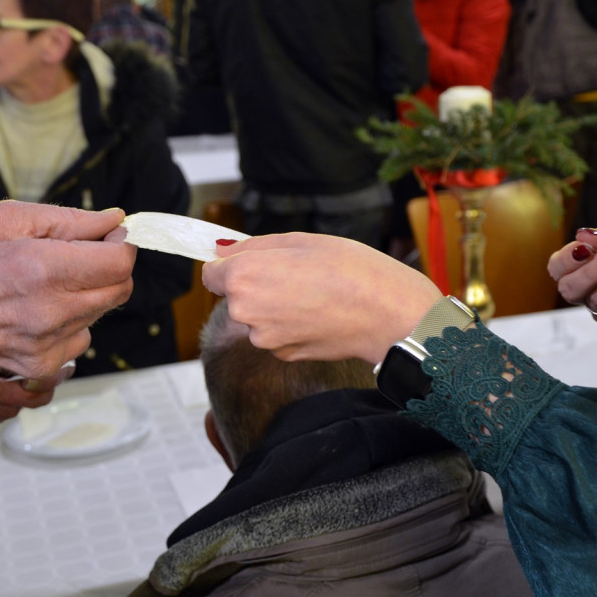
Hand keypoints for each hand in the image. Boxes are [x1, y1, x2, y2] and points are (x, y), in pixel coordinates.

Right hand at [0, 202, 135, 378]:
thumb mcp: (10, 218)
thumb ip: (72, 220)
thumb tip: (116, 220)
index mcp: (45, 269)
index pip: (120, 263)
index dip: (120, 246)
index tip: (107, 238)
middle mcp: (52, 312)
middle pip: (118, 291)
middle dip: (107, 270)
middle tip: (77, 257)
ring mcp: (47, 345)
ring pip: (98, 317)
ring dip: (86, 299)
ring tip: (44, 286)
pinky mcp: (39, 367)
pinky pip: (77, 343)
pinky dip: (67, 326)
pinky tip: (36, 313)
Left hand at [202, 233, 441, 363]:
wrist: (385, 313)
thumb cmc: (349, 269)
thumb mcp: (299, 241)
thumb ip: (253, 247)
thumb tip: (221, 251)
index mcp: (243, 276)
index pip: (210, 273)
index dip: (230, 265)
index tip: (252, 263)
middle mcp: (244, 312)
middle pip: (235, 296)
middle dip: (257, 285)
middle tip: (297, 275)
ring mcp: (263, 339)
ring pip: (257, 317)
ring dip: (275, 307)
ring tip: (314, 295)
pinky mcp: (283, 356)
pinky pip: (276, 335)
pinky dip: (290, 325)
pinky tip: (319, 315)